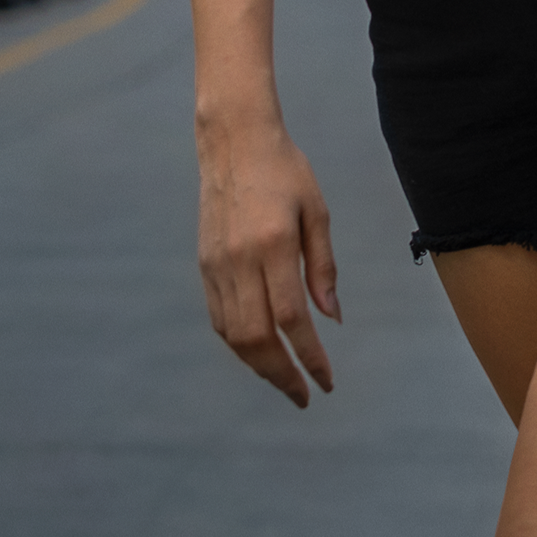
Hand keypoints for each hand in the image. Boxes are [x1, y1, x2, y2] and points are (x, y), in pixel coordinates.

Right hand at [197, 118, 339, 407]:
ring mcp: (217, 264)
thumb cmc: (285, 171)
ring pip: (233, 335)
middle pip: (256, 337)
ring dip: (259, 366)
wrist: (234, 141)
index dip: (308, 355)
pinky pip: (219, 318)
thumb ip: (322, 267)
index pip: (291, 317)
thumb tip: (332, 318)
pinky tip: (259, 352)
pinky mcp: (204, 265)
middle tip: (304, 395)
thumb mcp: (317, 211)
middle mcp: (240, 259)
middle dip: (282, 374)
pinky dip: (239, 343)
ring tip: (285, 379)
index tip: (325, 381)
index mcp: (273, 244)